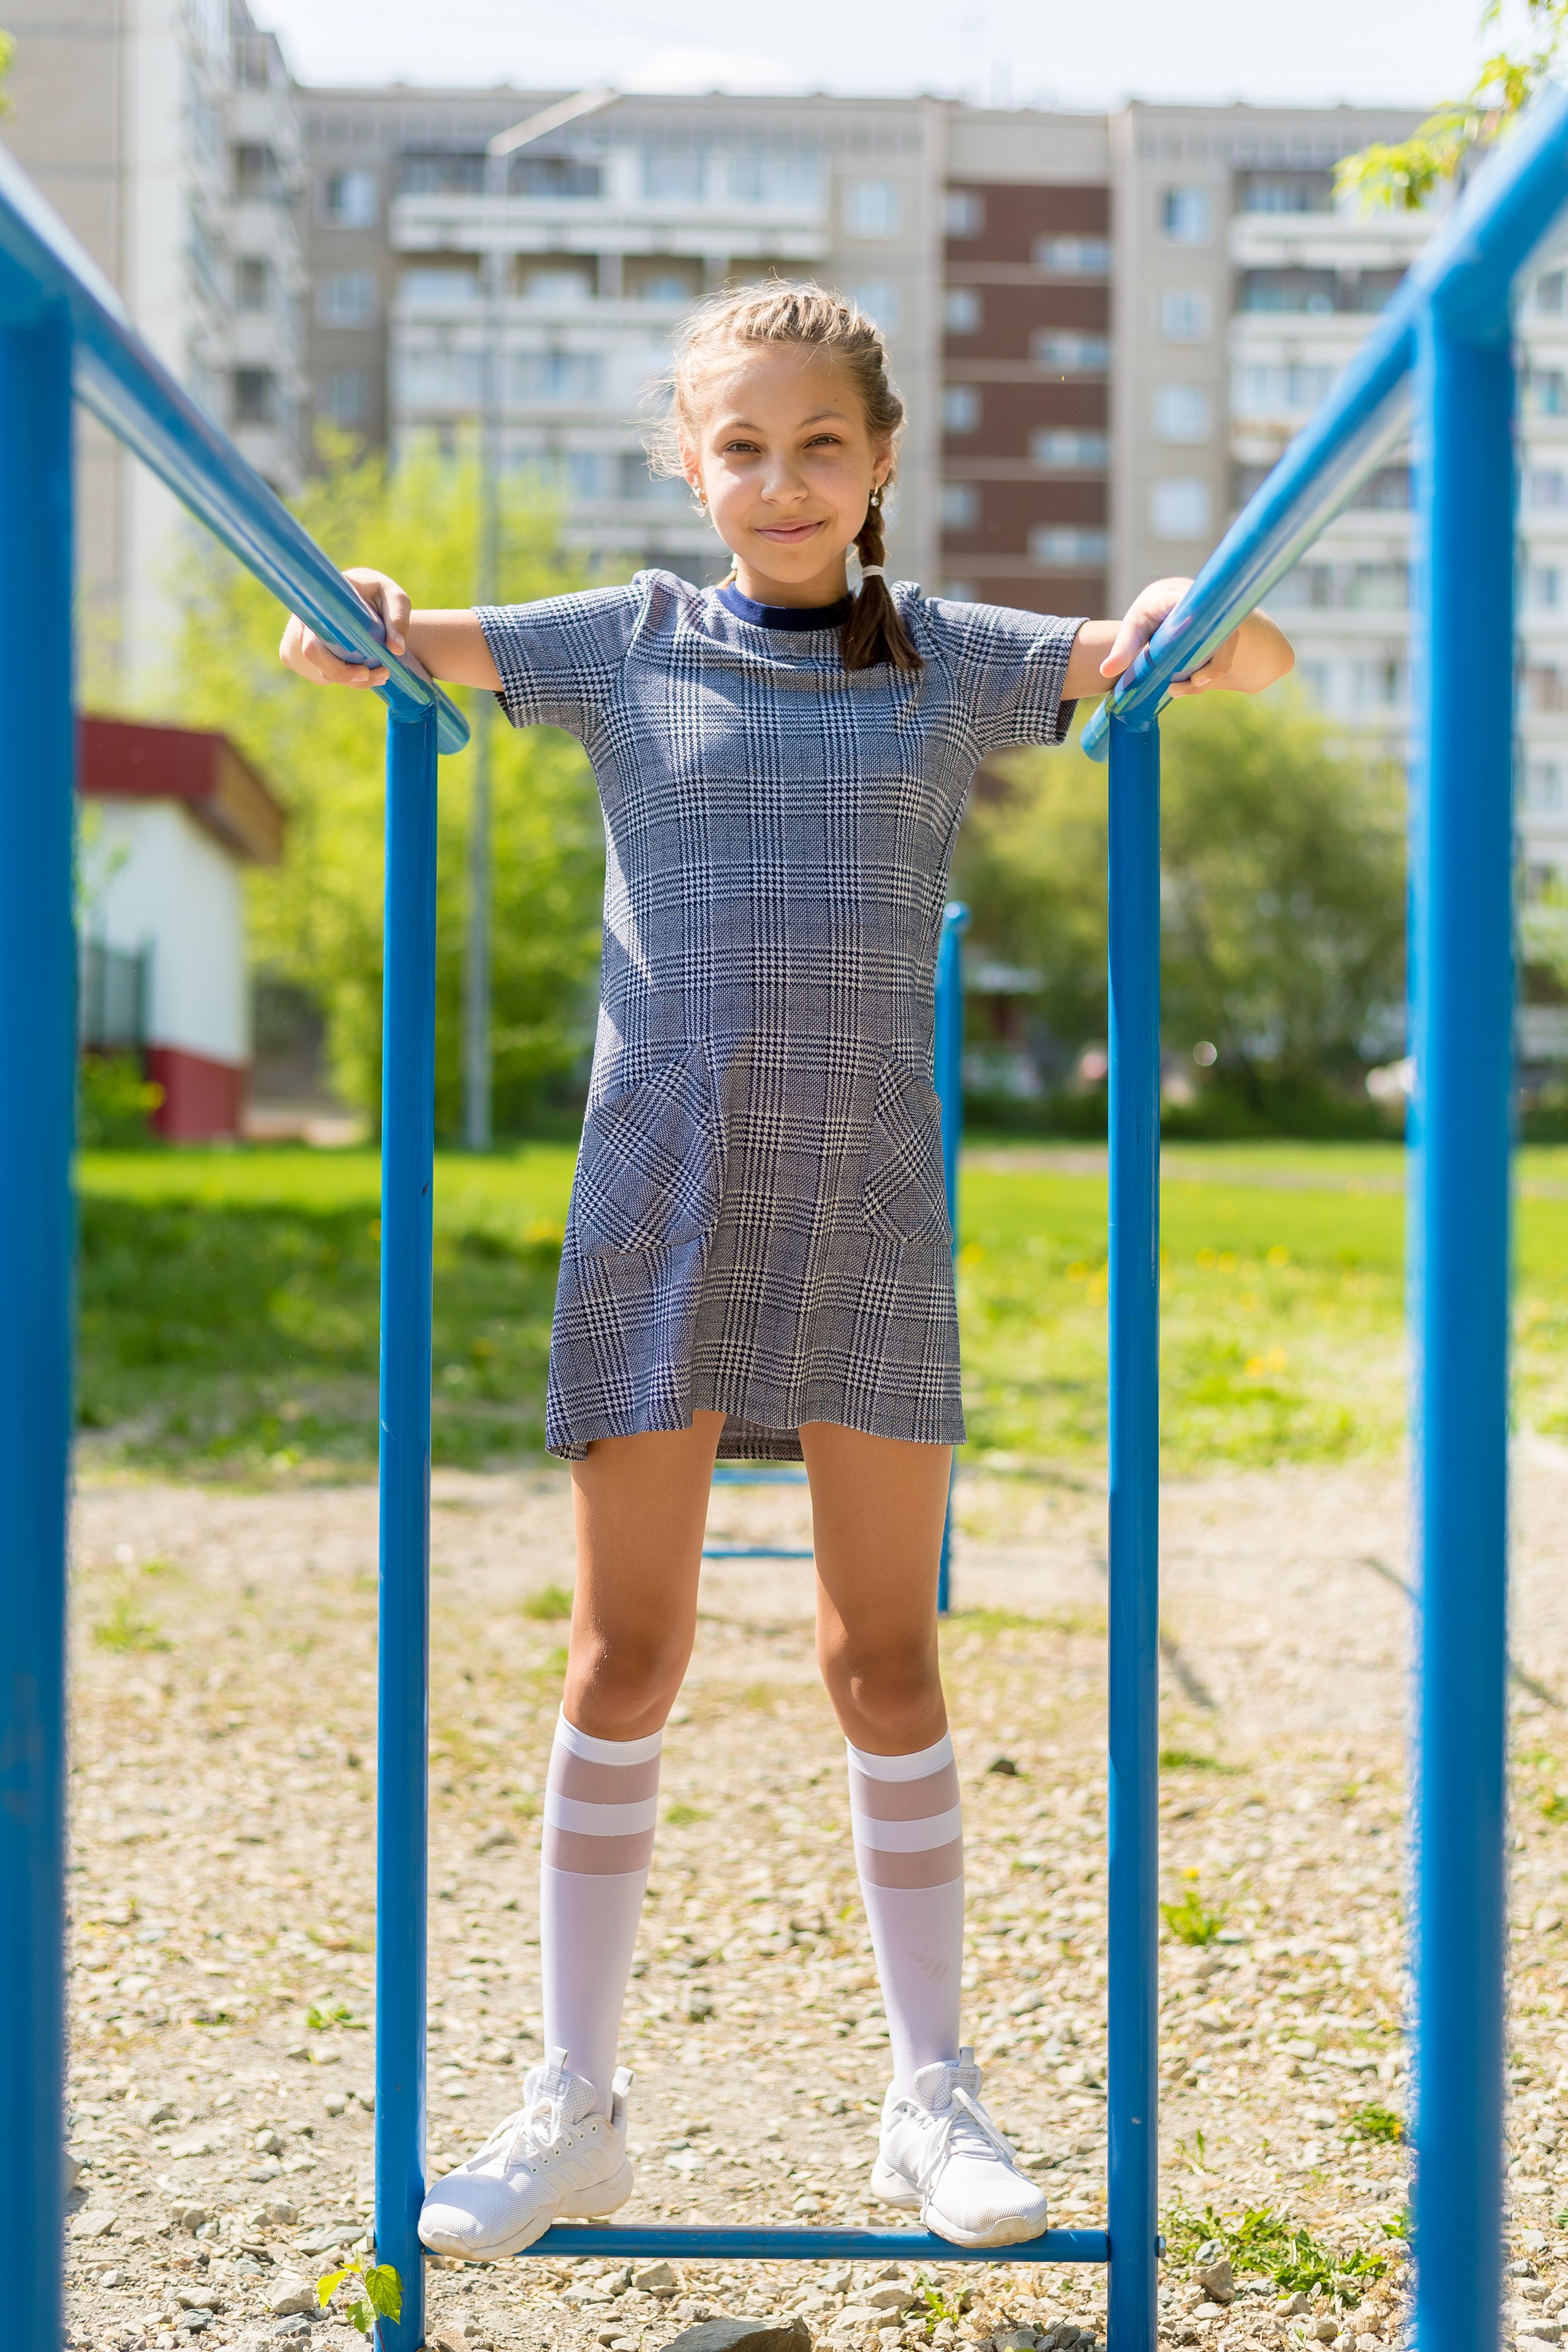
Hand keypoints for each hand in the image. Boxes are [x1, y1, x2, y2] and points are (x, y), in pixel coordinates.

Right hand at [279, 567, 411, 687]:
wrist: (371, 598)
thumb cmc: (379, 592)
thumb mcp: (394, 597)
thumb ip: (397, 618)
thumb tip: (396, 649)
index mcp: (322, 601)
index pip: (313, 631)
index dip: (331, 658)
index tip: (364, 670)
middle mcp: (311, 620)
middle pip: (313, 655)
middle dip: (344, 674)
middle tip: (381, 675)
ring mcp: (313, 637)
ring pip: (324, 669)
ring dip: (353, 680)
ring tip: (384, 675)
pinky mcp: (322, 652)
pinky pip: (330, 672)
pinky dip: (353, 680)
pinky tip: (375, 675)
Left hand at [1099, 576, 1238, 697]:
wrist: (1166, 607)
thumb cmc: (1146, 617)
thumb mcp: (1132, 630)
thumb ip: (1121, 650)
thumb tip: (1105, 672)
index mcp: (1173, 596)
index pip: (1186, 600)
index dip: (1191, 613)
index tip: (1187, 627)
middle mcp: (1202, 604)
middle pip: (1214, 635)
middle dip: (1202, 668)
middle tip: (1174, 689)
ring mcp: (1216, 619)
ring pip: (1223, 652)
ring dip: (1204, 678)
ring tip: (1174, 691)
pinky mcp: (1223, 634)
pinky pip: (1223, 659)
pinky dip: (1208, 677)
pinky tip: (1186, 685)